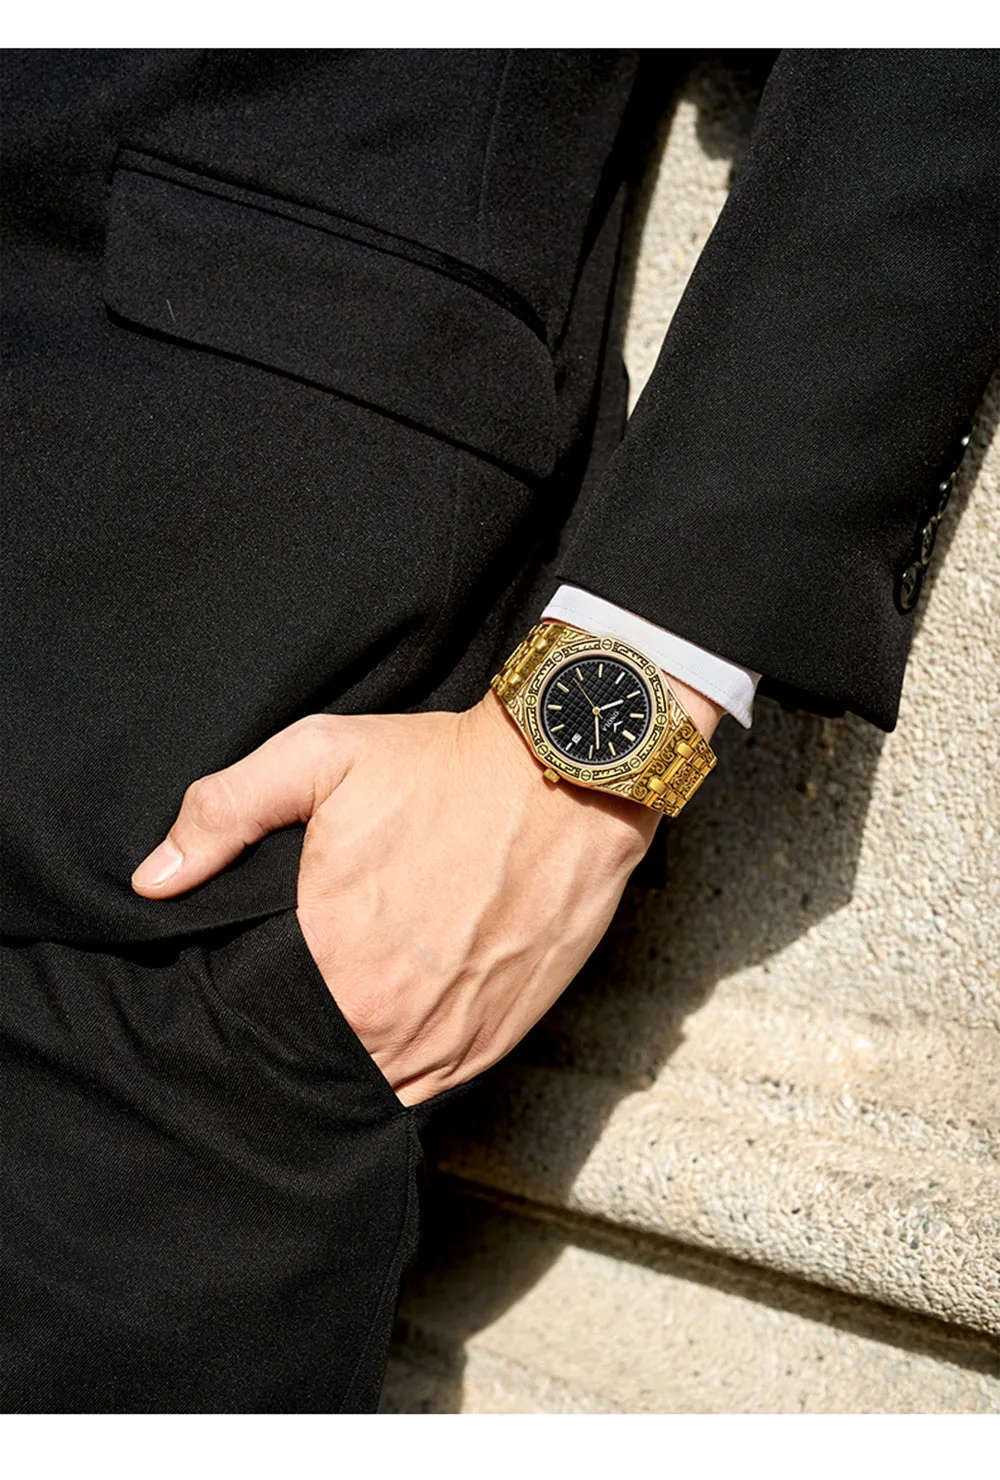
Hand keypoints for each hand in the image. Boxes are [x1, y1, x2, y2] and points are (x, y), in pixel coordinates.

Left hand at [131, 692, 658, 1104]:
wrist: (567, 775)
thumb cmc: (441, 766)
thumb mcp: (318, 757)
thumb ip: (223, 813)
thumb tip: (152, 881)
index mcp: (330, 952)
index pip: (258, 1018)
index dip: (247, 1008)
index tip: (249, 986)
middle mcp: (387, 1012)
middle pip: (313, 1057)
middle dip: (296, 1037)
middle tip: (293, 1001)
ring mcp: (448, 1034)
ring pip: (371, 1083)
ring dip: (350, 1062)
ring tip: (340, 1023)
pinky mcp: (498, 1038)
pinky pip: (431, 1087)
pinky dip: (405, 1071)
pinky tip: (391, 1036)